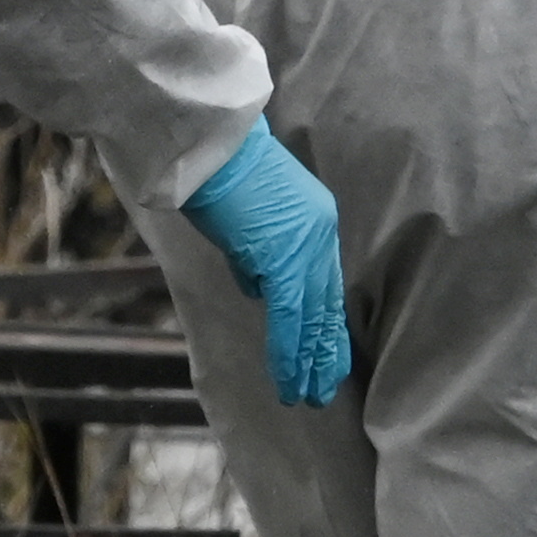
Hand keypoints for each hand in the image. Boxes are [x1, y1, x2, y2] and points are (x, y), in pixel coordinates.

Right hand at [177, 120, 351, 408]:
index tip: (328, 353)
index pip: (325, 282)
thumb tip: (257, 283)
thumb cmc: (217, 166)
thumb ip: (256, 252)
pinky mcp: (284, 258)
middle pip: (327, 303)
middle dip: (326, 349)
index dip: (325, 322)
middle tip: (326, 386)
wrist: (209, 140)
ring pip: (313, 317)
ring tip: (309, 396)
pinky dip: (289, 354)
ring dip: (309, 361)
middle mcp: (320, 233)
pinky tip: (289, 381)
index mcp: (315, 218)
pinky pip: (291, 318)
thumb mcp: (244, 215)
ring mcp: (305, 246)